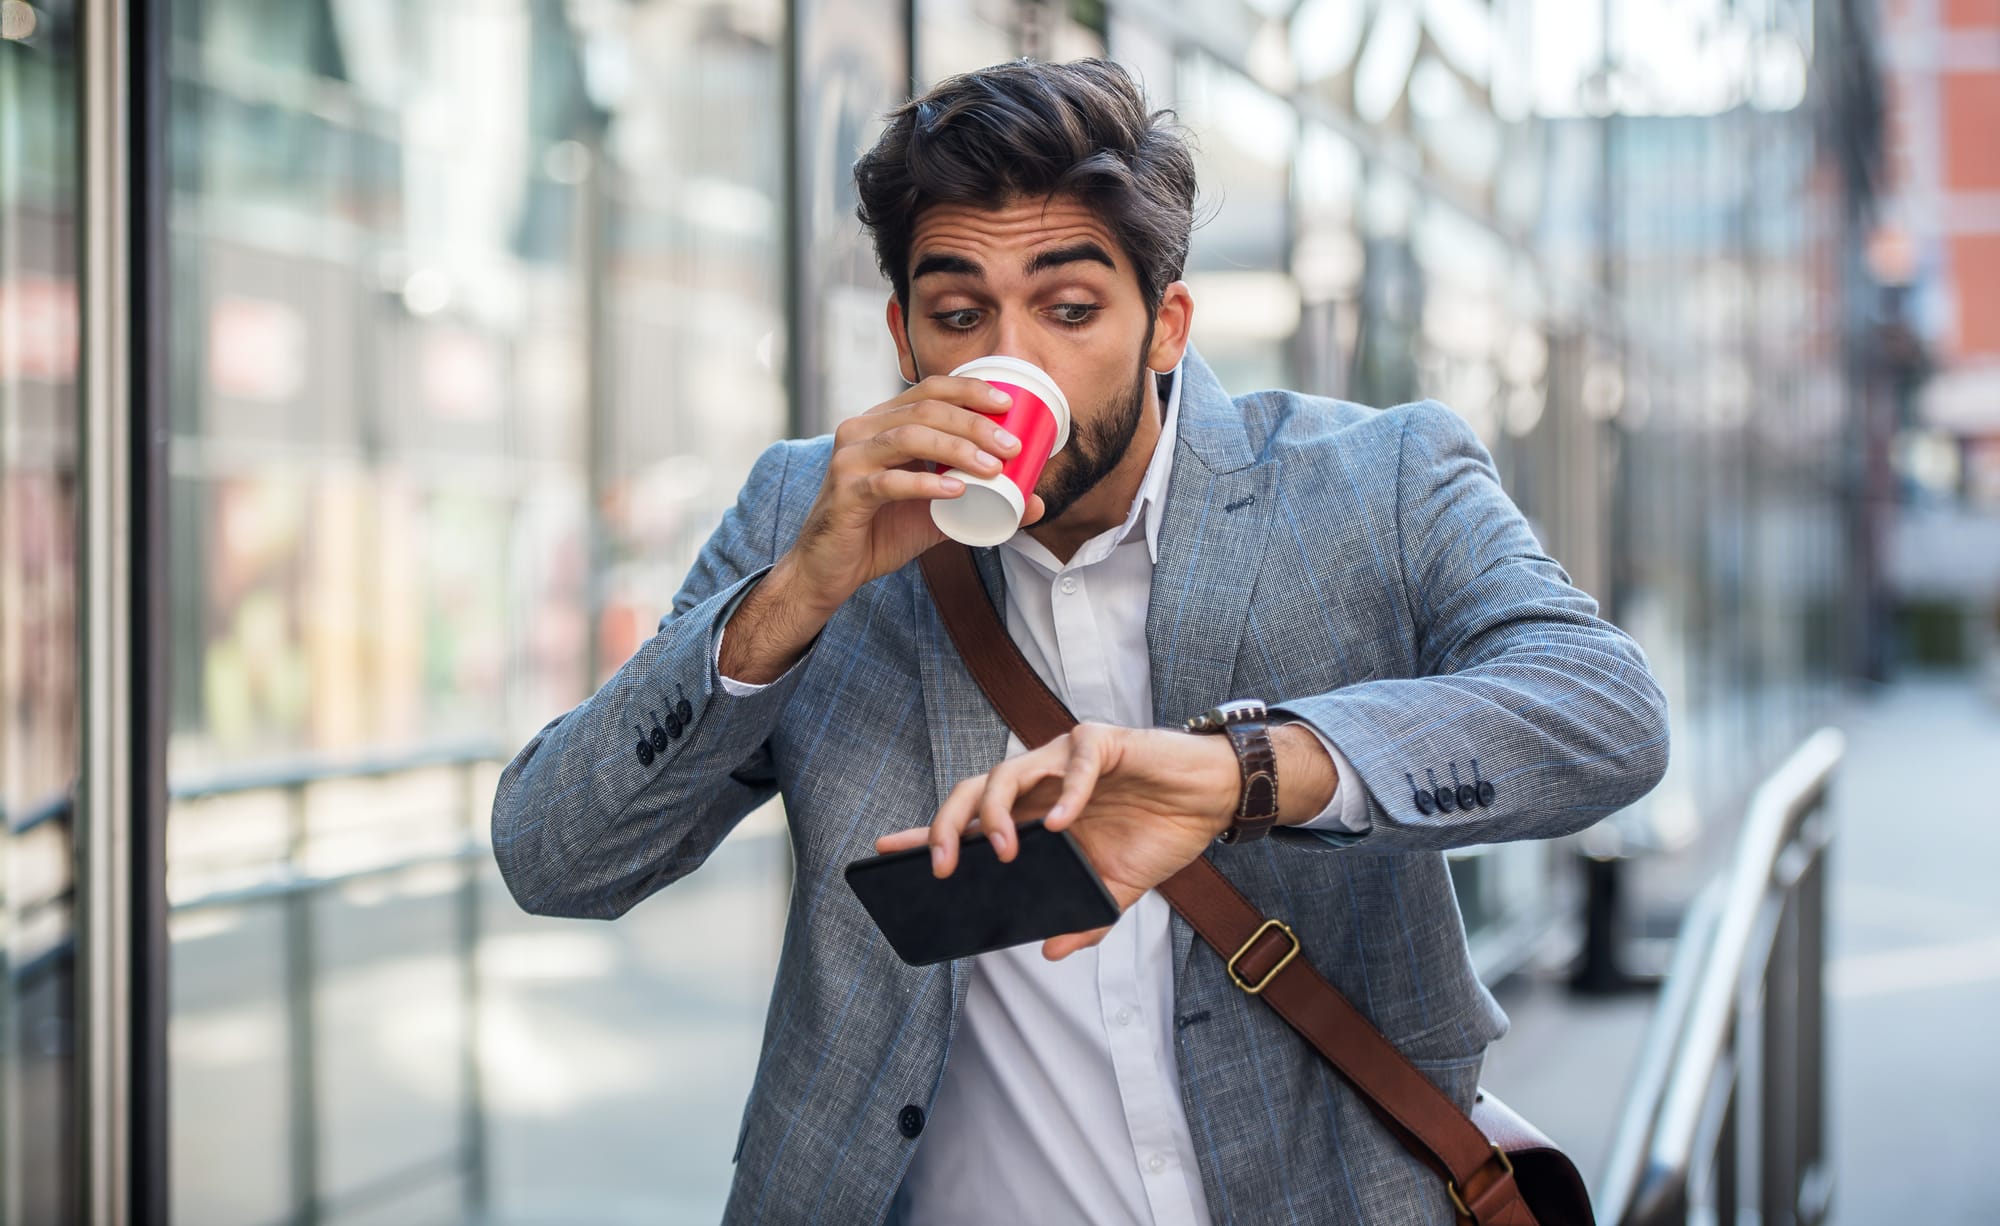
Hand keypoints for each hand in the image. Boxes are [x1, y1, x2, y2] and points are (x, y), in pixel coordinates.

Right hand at [784, 376, 1047, 616]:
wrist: (831, 570)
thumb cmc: (881, 532)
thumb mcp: (938, 512)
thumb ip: (980, 501)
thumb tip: (1037, 502)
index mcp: (882, 422)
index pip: (929, 389)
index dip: (969, 390)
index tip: (1008, 405)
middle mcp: (862, 429)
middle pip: (925, 408)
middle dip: (974, 424)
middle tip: (1011, 447)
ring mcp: (849, 458)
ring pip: (909, 437)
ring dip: (957, 449)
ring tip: (993, 469)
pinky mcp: (845, 492)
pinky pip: (889, 482)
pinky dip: (926, 483)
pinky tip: (956, 490)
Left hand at [873, 724, 1240, 959]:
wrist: (1211, 800)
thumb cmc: (1157, 833)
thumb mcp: (1115, 889)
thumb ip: (1083, 918)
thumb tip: (1051, 952)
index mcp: (1034, 816)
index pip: (969, 822)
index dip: (927, 833)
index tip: (886, 851)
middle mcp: (1040, 783)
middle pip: (972, 791)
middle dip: (946, 826)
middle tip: (939, 866)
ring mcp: (1066, 759)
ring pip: (1008, 770)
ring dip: (997, 811)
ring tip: (1003, 850)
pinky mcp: (1103, 744)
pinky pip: (1077, 762)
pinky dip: (1067, 791)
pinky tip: (1062, 822)